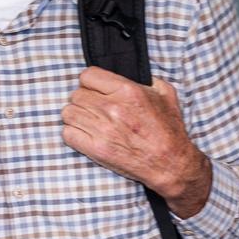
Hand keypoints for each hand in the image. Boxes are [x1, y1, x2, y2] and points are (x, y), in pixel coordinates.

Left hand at [61, 67, 211, 217]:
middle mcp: (112, 107)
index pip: (88, 75)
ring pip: (68, 113)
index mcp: (128, 90)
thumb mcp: (167, 95)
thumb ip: (151, 80)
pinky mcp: (96, 149)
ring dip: (76, 116)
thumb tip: (139, 75)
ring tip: (88, 121)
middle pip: (76, 94)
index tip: (95, 90)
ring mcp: (102, 129)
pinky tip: (85, 135)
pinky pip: (67, 133)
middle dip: (83, 100)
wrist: (170, 163)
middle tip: (93, 108)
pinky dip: (73, 134)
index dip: (90, 82)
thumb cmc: (169, 130)